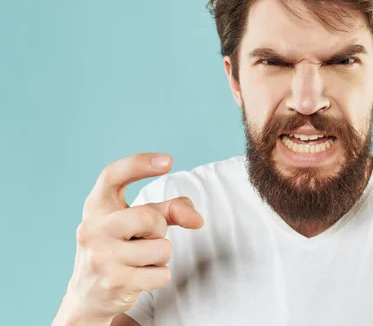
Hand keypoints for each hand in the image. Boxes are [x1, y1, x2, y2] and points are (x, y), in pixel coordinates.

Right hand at [60, 153, 203, 324]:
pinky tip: (139, 278)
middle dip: (160, 229)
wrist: (88, 297)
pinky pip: (162, 274)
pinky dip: (159, 276)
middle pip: (149, 218)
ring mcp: (100, 257)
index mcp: (96, 206)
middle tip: (147, 238)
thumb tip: (197, 219)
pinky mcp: (114, 283)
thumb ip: (168, 210)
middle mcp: (92, 229)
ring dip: (161, 256)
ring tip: (141, 260)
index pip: (113, 175)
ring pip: (162, 248)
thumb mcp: (137, 223)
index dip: (140, 164)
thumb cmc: (119, 248)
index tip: (169, 161)